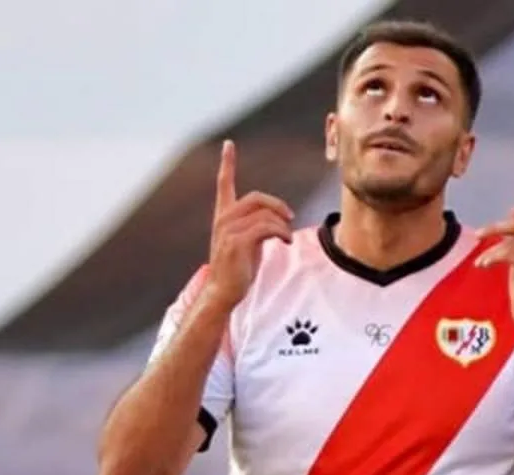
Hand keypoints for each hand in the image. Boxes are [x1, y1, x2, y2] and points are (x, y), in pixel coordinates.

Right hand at [204, 140, 294, 309]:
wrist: (223, 291)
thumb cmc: (238, 269)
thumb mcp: (248, 242)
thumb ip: (257, 226)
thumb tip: (278, 220)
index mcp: (223, 216)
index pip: (224, 184)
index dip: (227, 163)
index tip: (228, 145)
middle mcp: (223, 219)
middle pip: (256, 197)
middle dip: (277, 205)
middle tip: (290, 217)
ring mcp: (228, 230)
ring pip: (264, 214)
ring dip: (282, 224)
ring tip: (286, 237)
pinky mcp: (237, 242)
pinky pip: (266, 227)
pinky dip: (281, 232)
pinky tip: (285, 242)